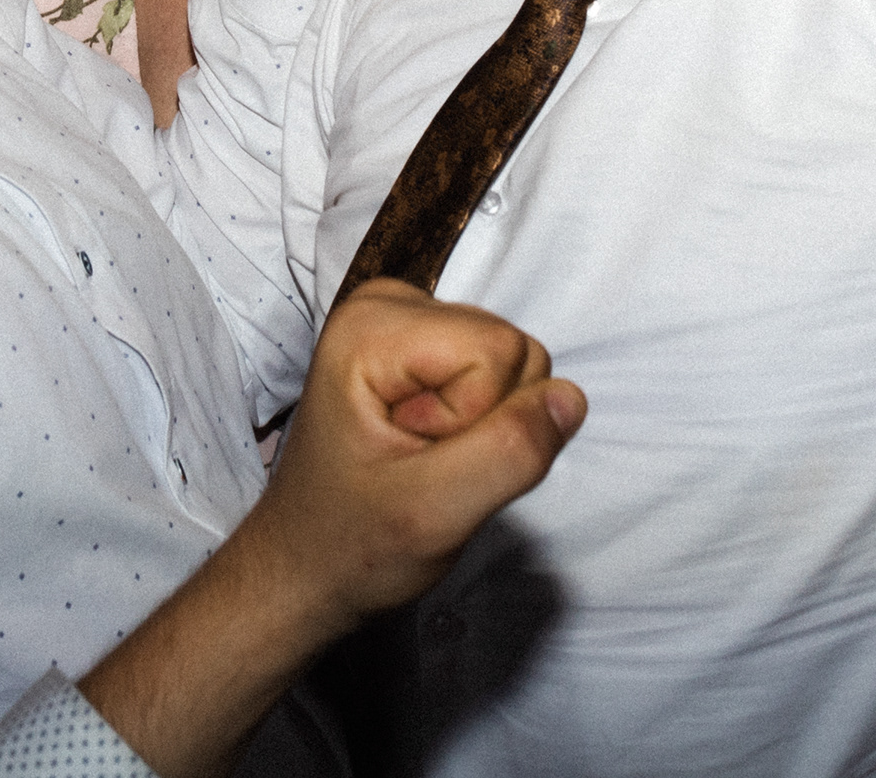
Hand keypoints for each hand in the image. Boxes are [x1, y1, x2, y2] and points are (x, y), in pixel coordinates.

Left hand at [74, 286, 582, 774]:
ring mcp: (403, 323)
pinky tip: (426, 451)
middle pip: (512, 349)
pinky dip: (475, 425)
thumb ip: (508, 452)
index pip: (504, 350)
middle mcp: (386, 305)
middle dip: (486, 423)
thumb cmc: (351, 546)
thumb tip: (569, 397)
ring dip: (482, 429)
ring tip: (421, 463)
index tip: (422, 461)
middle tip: (423, 467)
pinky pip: (497, 376)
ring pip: (512, 364)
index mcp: (372, 326)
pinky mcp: (420, 349)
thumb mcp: (433, 514)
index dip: (482, 422)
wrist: (305, 569)